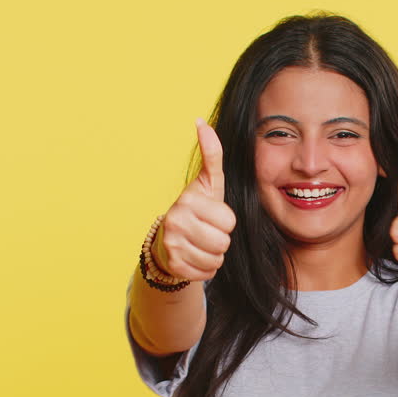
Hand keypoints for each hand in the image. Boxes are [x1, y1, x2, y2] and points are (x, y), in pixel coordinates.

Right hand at [154, 119, 236, 280]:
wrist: (168, 241)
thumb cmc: (195, 210)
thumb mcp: (207, 182)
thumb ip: (211, 154)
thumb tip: (202, 123)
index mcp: (188, 200)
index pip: (229, 222)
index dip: (225, 222)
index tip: (211, 217)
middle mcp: (176, 221)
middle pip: (223, 242)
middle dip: (220, 240)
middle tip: (205, 232)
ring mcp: (172, 245)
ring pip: (216, 260)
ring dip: (213, 256)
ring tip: (199, 244)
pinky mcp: (173, 265)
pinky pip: (206, 273)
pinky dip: (204, 269)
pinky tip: (193, 257)